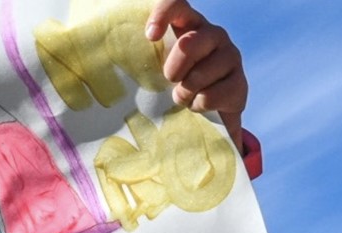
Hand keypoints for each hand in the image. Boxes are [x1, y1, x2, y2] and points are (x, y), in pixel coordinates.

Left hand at [148, 0, 246, 139]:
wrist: (206, 114)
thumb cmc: (171, 85)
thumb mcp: (153, 70)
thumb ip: (140, 60)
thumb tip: (101, 69)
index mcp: (188, 25)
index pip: (177, 4)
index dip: (163, 14)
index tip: (150, 36)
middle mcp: (212, 34)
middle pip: (189, 44)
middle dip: (173, 69)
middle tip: (170, 81)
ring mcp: (229, 55)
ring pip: (200, 74)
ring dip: (185, 93)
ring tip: (183, 97)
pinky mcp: (240, 82)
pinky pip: (213, 95)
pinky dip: (199, 106)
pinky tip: (199, 105)